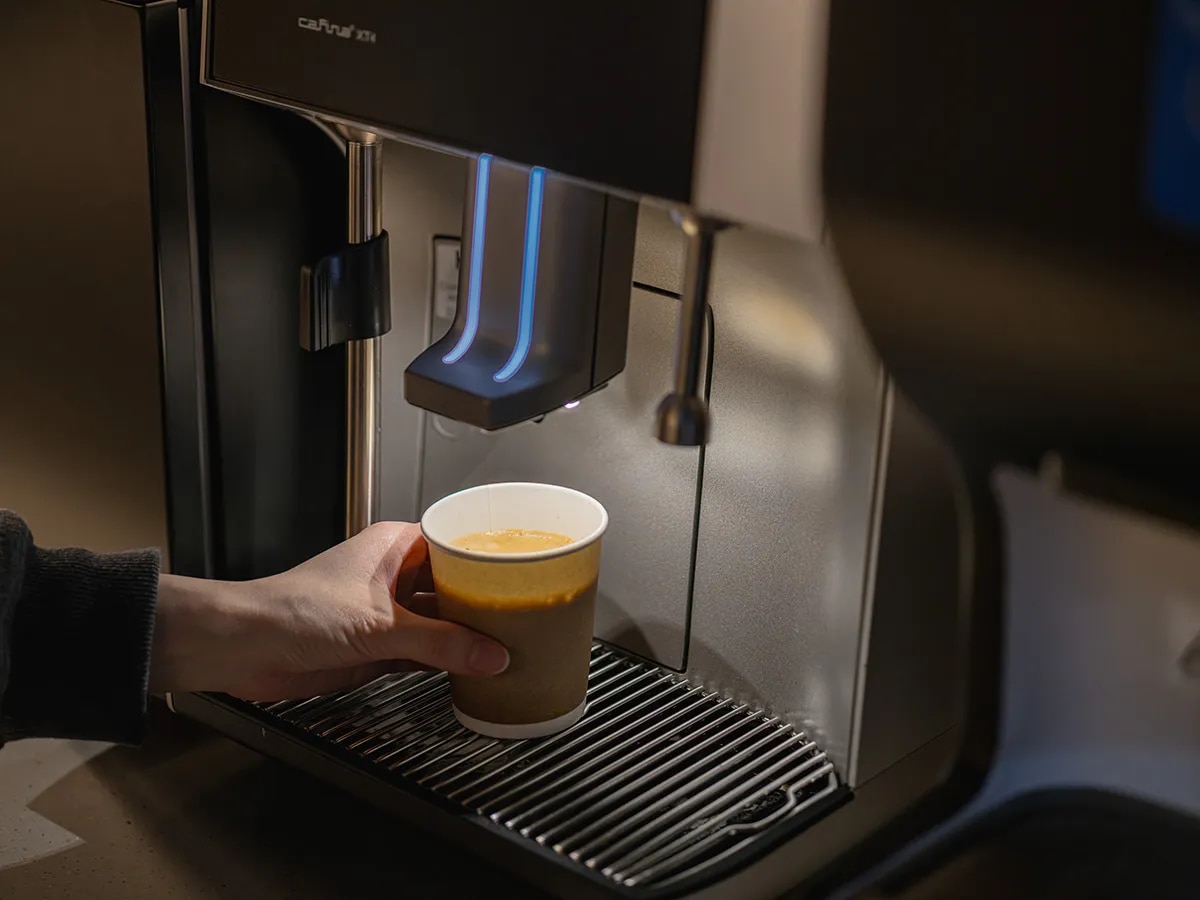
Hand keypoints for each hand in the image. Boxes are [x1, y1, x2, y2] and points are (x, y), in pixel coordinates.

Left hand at [149, 522, 508, 700]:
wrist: (244, 648)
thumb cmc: (294, 611)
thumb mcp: (380, 626)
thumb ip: (440, 643)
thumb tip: (491, 655)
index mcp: (395, 547)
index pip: (457, 543)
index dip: (490, 556)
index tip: (527, 568)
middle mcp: (394, 575)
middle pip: (454, 586)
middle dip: (485, 602)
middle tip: (529, 613)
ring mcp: (386, 612)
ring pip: (441, 621)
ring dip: (467, 635)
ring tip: (512, 642)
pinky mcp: (377, 646)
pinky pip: (425, 653)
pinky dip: (446, 662)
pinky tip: (473, 668)